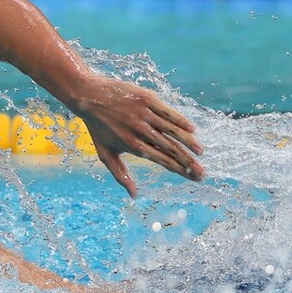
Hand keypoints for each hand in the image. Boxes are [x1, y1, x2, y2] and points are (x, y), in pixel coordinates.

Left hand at [72, 75, 204, 197]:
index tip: (193, 177)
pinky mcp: (146, 99)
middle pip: (170, 149)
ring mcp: (144, 114)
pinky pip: (167, 111)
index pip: (162, 161)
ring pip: (172, 130)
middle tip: (203, 172)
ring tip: (201, 152)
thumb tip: (134, 196)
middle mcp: (140, 131)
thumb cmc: (98, 128)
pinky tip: (192, 130)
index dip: (180, 170)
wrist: (88, 96)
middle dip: (189, 162)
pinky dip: (180, 120)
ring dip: (188, 142)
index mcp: (132, 146)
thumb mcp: (105, 154)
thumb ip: (120, 175)